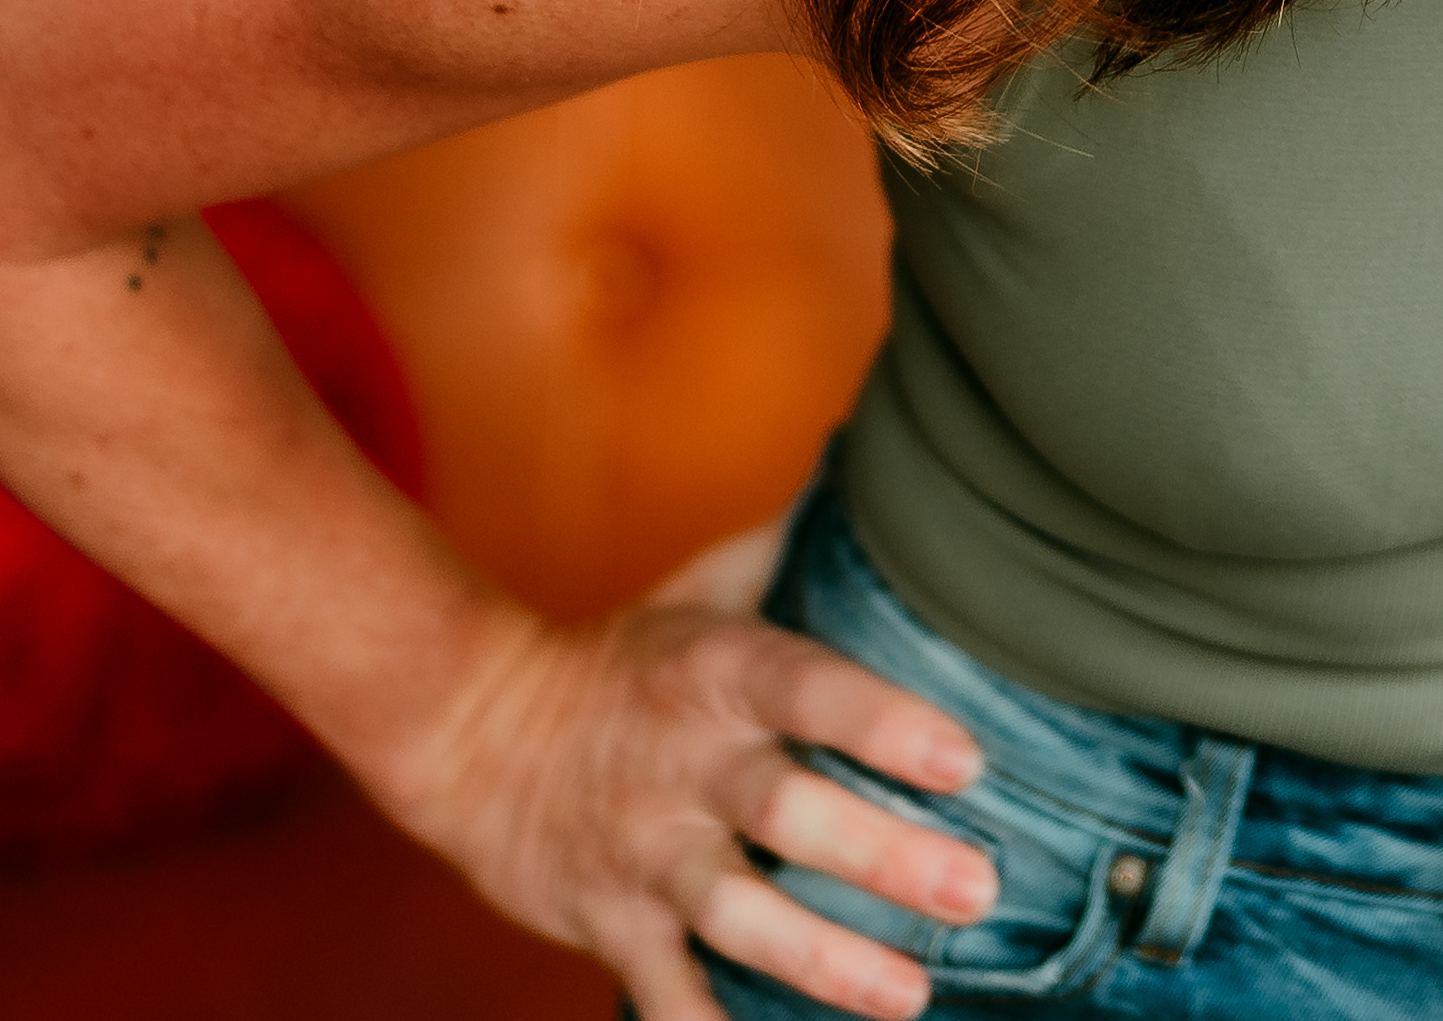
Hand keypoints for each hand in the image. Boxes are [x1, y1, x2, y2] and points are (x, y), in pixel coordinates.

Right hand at [376, 529, 1002, 1020]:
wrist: (467, 727)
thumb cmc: (619, 657)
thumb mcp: (698, 589)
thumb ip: (789, 550)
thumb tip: (882, 474)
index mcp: (713, 672)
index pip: (808, 688)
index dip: (884, 722)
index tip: (967, 757)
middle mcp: (683, 763)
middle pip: (786, 810)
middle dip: (881, 855)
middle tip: (975, 888)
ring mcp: (643, 851)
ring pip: (736, 911)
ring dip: (823, 959)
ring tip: (910, 994)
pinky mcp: (608, 923)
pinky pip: (660, 991)